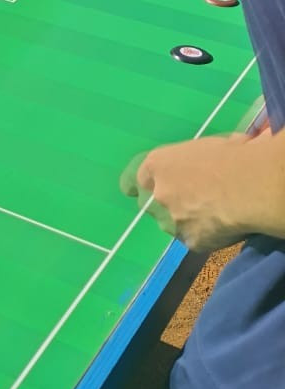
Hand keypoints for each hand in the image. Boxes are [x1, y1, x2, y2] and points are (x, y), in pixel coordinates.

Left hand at [120, 132, 282, 251]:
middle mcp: (157, 194)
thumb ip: (193, 160)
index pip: (139, 179)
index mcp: (157, 164)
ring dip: (188, 222)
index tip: (160, 187)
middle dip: (168, 205)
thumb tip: (206, 161)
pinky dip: (208, 235)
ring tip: (215, 215)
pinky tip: (225, 227)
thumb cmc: (233, 155)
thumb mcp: (205, 147)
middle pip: (153, 204)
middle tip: (195, 202)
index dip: (151, 184)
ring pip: (174, 224)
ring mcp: (171, 221)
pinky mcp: (191, 242)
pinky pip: (196, 239)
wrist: (250, 185)